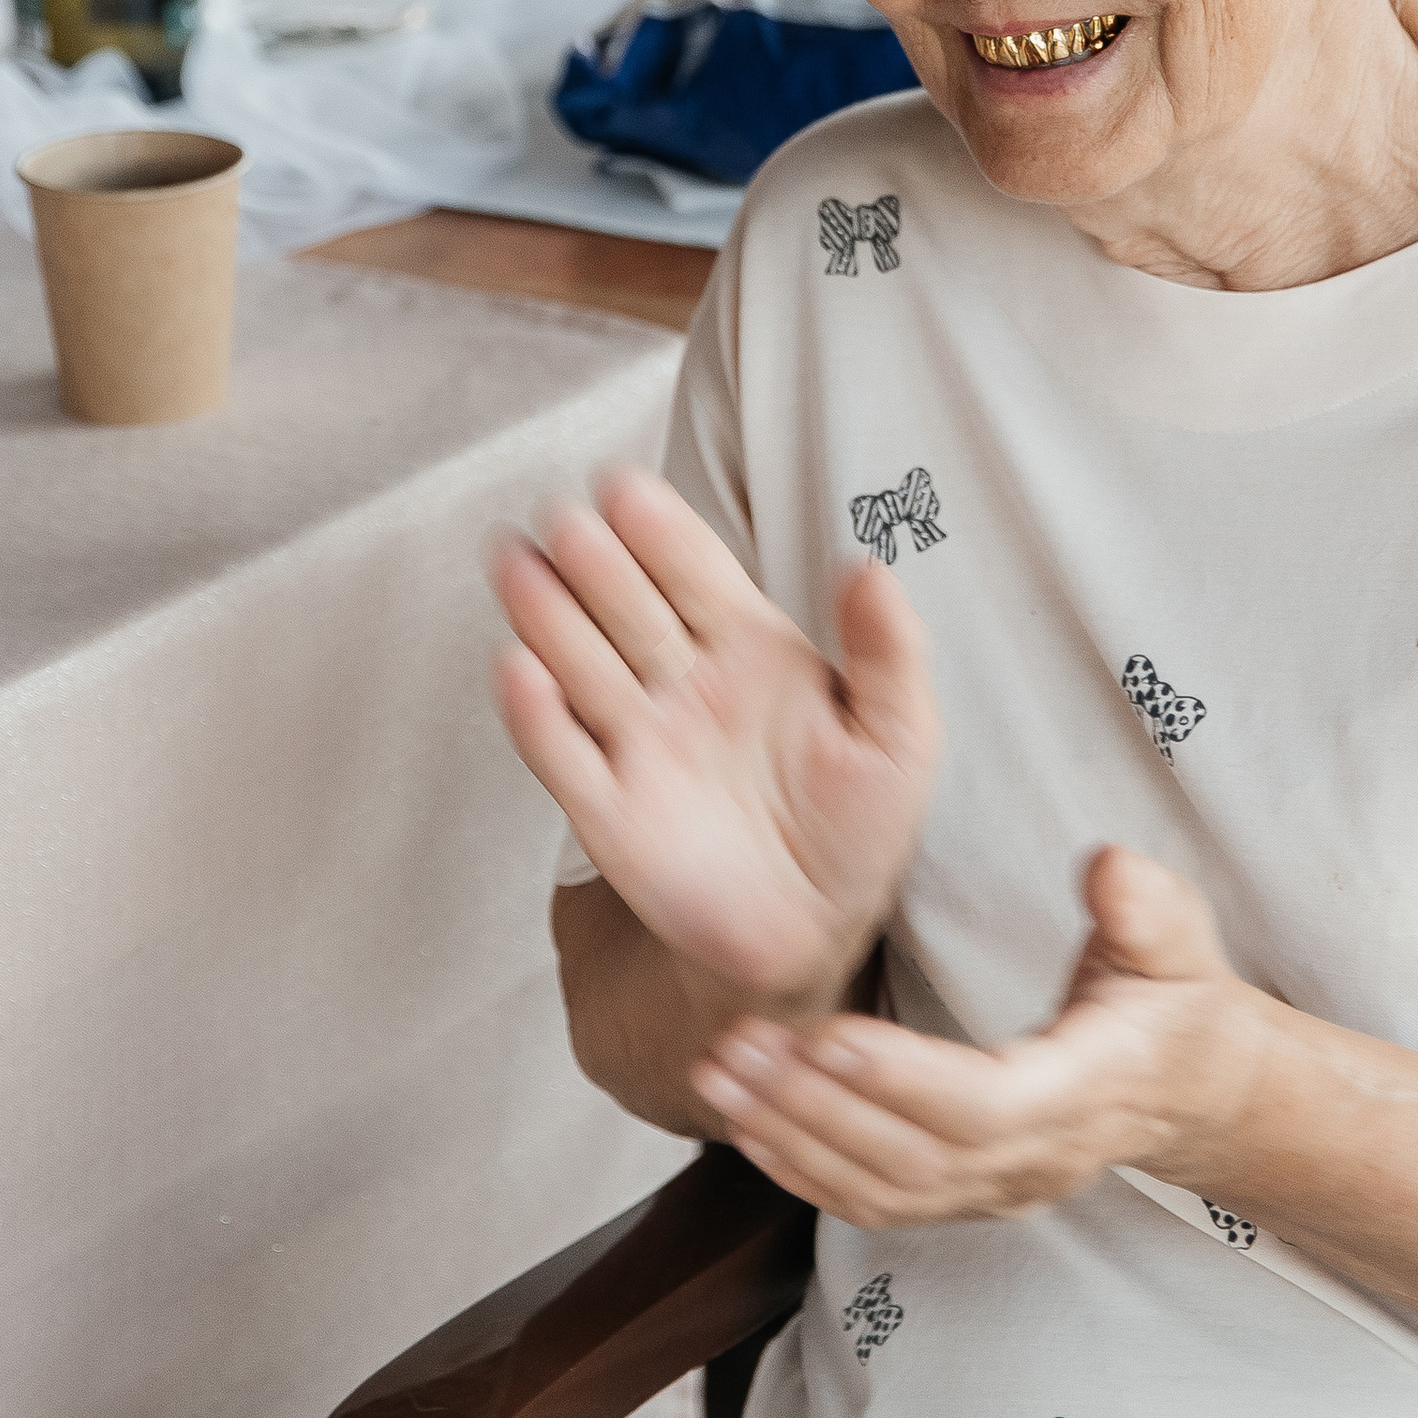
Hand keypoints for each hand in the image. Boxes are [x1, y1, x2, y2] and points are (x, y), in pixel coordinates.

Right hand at [489, 465, 938, 1007]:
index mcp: (747, 649)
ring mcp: (639, 744)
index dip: (661, 532)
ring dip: (547, 616)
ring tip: (517, 564)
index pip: (695, 574)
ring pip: (582, 666)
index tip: (627, 487)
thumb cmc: (861, 826)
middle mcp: (681, 684)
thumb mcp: (900, 734)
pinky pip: (563, 756)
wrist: (817, 929)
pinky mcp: (608, 812)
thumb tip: (868, 564)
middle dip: (594, 564)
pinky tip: (518, 669)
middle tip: (565, 520)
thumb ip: (890, 649)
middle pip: (627, 609)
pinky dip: (537, 716)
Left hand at [691, 845, 1269, 1224]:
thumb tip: (1107, 868)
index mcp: (1089, 1092)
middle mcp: (1037, 1159)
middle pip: (913, 1156)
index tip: (823, 1032)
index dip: (902, 1080)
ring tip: (719, 1075)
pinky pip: (877, 1203)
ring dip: (792, 1137)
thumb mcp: (1182, 940)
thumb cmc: (1176, 1003)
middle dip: (813, 1106)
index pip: (986, 1106)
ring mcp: (999, 1190)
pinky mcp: (966, 1196)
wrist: (1193, 1091)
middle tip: (734, 1046)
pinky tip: (747, 1127)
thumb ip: (1149, 907)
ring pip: (883, 1189)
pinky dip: (806, 1171)